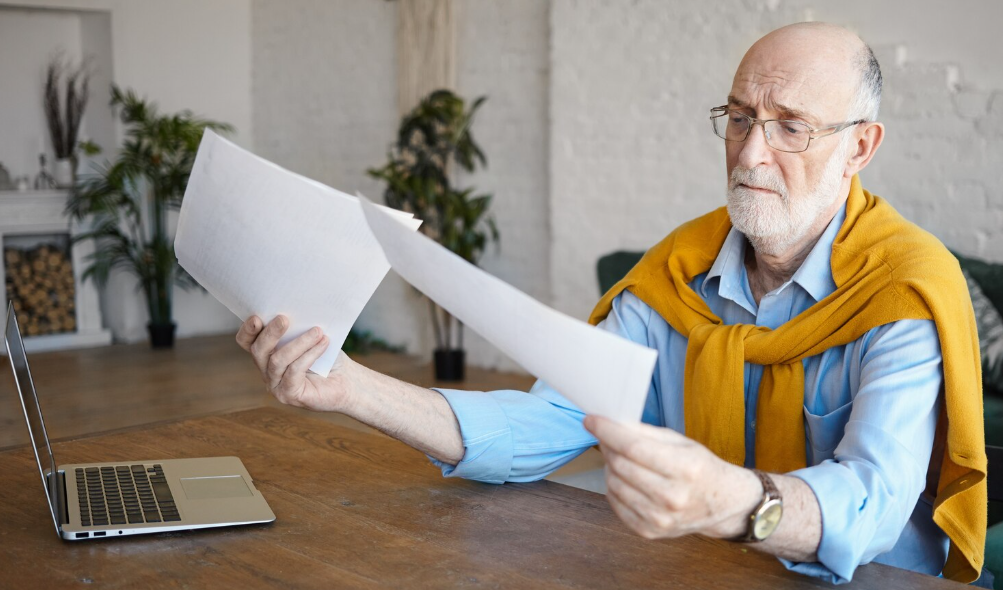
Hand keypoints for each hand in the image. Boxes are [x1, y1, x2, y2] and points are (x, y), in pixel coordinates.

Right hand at [236, 314, 347, 411]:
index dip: (247, 330)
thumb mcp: (312, 336)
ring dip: (298, 343)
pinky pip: (294, 371)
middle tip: (284, 319)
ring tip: (317, 331)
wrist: (348, 381)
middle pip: (258, 351)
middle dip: (270, 333)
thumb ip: (299, 326)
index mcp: (267, 354)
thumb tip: (297, 309)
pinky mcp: (290, 395)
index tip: (256, 317)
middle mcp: (267, 371)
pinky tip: (324, 343)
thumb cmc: (329, 357)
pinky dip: (310, 354)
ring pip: (278, 360)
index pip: (247, 342)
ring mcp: (277, 386)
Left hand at [583, 415, 760, 539]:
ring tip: (620, 459)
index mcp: (685, 469)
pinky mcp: (649, 532)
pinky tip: (624, 479)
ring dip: (609, 467)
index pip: (633, 447)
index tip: (591, 420)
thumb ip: (646, 433)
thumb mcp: (681, 442)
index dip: (607, 431)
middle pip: (621, 465)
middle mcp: (672, 497)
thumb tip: (612, 423)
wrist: (722, 504)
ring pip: (614, 484)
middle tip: (606, 437)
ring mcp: (660, 519)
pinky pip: (615, 503)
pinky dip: (614, 487)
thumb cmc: (700, 468)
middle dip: (607, 446)